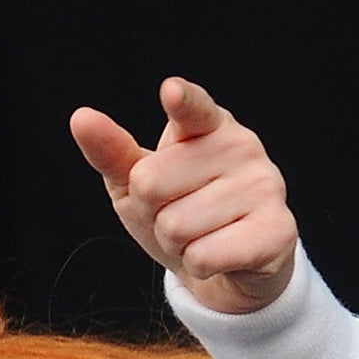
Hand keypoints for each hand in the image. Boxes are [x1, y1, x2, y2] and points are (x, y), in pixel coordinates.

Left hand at [69, 78, 296, 313]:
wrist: (227, 266)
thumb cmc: (179, 212)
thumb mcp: (137, 186)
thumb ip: (112, 153)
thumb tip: (81, 118)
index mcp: (207, 126)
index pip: (192, 109)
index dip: (182, 102)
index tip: (170, 92)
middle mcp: (242, 145)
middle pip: (151, 185)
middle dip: (153, 214)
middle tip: (180, 216)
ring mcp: (265, 185)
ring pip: (176, 227)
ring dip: (176, 244)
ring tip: (201, 236)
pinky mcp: (277, 230)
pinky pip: (203, 256)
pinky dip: (198, 265)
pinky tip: (220, 255)